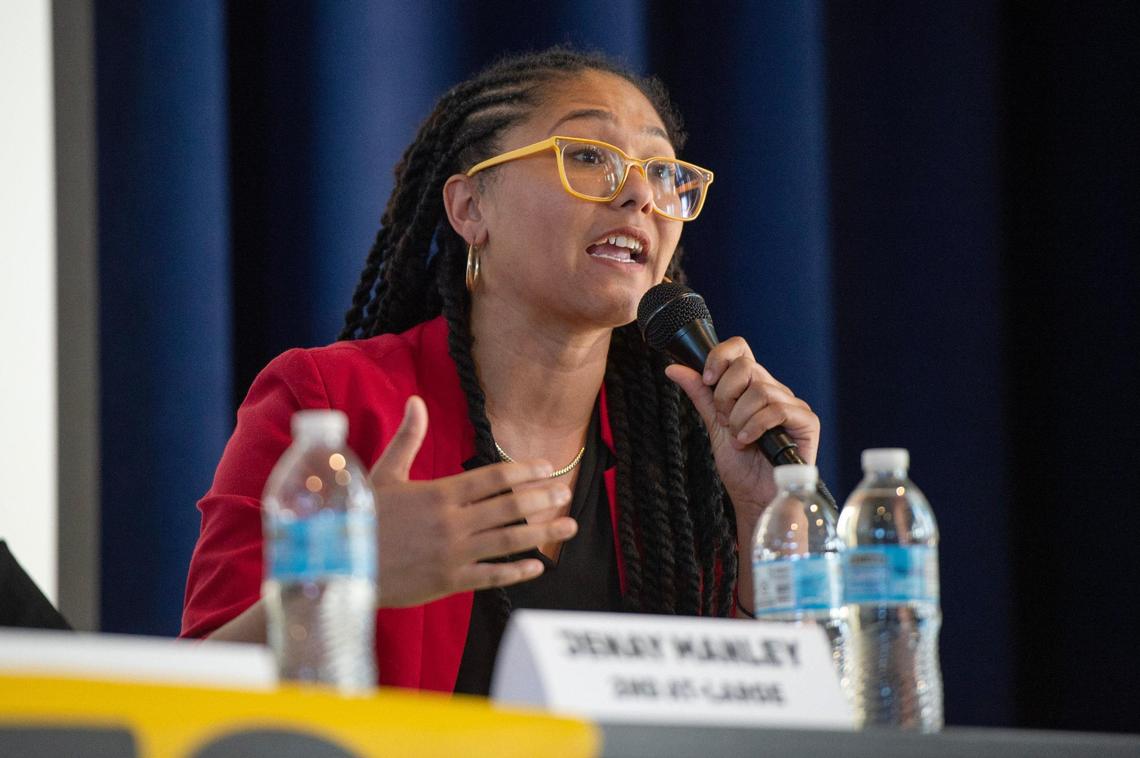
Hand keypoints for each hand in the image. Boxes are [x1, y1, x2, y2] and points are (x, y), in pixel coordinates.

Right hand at [368, 396, 576, 607]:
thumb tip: (416, 401)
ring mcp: (453, 553)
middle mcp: (453, 522)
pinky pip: (491, 576)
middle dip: (542, 498)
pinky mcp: (448, 581)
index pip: (493, 477)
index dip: (524, 471)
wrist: (335, 562)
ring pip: (509, 540)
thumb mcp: (383, 473)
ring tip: (569, 525)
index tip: (547, 467)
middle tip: (567, 492)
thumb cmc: (358, 515)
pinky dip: (517, 571)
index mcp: (440, 492)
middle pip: (509, 507)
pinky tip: (538, 566)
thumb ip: (407, 438)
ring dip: (543, 532)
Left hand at [665, 337, 819, 533]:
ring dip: (740, 418)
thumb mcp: (714, 425)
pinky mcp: (806, 421)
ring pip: (760, 390)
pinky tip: (748, 441)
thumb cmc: (740, 466)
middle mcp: (773, 390)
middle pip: (746, 366)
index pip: (739, 349)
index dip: (719, 357)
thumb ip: (699, 394)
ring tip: (739, 439)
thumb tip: (673, 368)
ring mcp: (791, 404)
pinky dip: (755, 426)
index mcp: (752, 387)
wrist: (754, 497)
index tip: (706, 380)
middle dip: (725, 396)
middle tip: (725, 421)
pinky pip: (777, 409)